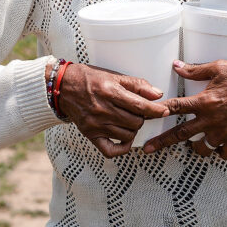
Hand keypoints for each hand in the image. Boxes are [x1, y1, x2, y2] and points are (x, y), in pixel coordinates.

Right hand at [54, 62, 169, 157]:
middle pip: (136, 122)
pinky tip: (125, 139)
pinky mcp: (90, 135)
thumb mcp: (114, 76)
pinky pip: (111, 150)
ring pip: (127, 135)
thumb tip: (157, 94)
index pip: (140, 106)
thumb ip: (137, 85)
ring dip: (133, 129)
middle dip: (142, 118)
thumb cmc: (89, 79)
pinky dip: (122, 147)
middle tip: (139, 112)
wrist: (62, 87)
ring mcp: (96, 124)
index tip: (164, 111)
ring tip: (129, 120)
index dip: (156, 110)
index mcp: (110, 92)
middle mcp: (103, 110)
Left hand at [142, 60, 226, 159]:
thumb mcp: (218, 67)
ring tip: (192, 144)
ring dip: (194, 147)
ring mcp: (223, 131)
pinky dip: (218, 152)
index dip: (157, 111)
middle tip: (148, 149)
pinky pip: (223, 153)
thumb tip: (176, 66)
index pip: (174, 107)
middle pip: (180, 134)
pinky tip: (216, 147)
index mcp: (205, 101)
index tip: (145, 118)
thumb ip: (195, 70)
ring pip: (202, 148)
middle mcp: (211, 119)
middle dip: (162, 142)